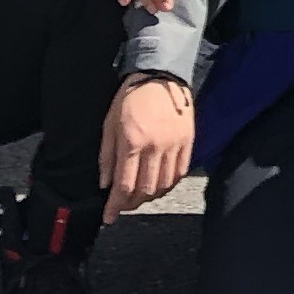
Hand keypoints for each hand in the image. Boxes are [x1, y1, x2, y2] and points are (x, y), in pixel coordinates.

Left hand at [100, 74, 193, 212]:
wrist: (160, 75)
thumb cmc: (130, 98)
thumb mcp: (109, 124)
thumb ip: (107, 157)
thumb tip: (105, 185)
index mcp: (132, 141)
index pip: (124, 186)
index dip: (115, 207)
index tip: (109, 218)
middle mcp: (155, 146)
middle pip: (145, 190)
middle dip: (131, 204)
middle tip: (122, 207)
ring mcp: (174, 145)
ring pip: (164, 185)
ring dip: (150, 197)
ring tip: (139, 197)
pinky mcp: (188, 141)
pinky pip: (180, 173)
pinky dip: (168, 185)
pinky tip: (158, 186)